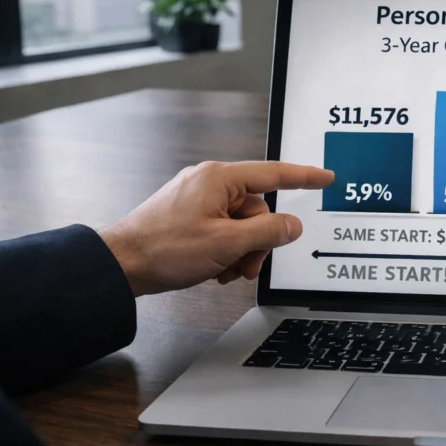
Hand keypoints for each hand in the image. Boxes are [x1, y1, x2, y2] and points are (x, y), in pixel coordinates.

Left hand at [99, 161, 333, 295]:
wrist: (121, 264)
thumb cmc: (165, 249)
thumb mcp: (228, 243)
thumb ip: (268, 232)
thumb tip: (292, 225)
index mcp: (220, 178)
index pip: (274, 174)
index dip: (304, 178)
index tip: (324, 178)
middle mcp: (209, 182)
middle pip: (258, 209)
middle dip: (258, 242)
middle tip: (245, 266)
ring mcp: (197, 198)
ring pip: (241, 224)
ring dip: (241, 251)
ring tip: (225, 271)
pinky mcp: (188, 214)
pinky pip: (223, 229)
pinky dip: (225, 250)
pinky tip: (214, 267)